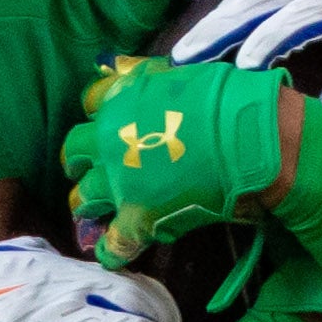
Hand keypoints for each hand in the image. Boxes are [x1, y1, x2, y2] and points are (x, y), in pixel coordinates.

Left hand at [63, 54, 298, 261]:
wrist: (247, 140)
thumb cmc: (225, 101)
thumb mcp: (177, 72)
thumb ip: (144, 74)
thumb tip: (118, 67)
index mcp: (120, 101)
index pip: (91, 104)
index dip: (98, 116)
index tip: (107, 123)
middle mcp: (109, 141)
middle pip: (74, 152)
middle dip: (78, 162)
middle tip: (87, 171)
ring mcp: (119, 183)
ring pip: (83, 199)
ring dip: (87, 205)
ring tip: (95, 212)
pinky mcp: (136, 219)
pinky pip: (114, 244)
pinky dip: (112, 251)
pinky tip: (114, 255)